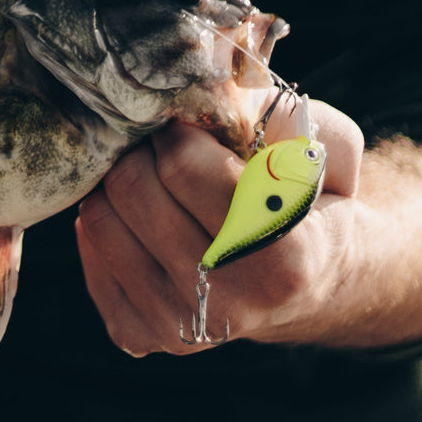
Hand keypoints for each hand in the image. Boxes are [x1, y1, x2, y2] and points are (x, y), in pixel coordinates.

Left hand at [76, 98, 421, 355]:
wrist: (307, 282)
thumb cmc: (313, 202)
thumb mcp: (330, 148)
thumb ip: (287, 113)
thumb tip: (215, 88)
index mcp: (282, 257)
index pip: (184, 166)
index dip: (179, 127)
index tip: (188, 120)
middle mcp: (227, 304)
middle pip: (132, 188)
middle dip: (144, 148)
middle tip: (164, 141)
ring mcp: (178, 327)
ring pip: (99, 218)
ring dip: (121, 179)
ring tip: (153, 173)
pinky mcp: (141, 332)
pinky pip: (91, 254)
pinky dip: (108, 219)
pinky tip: (142, 212)